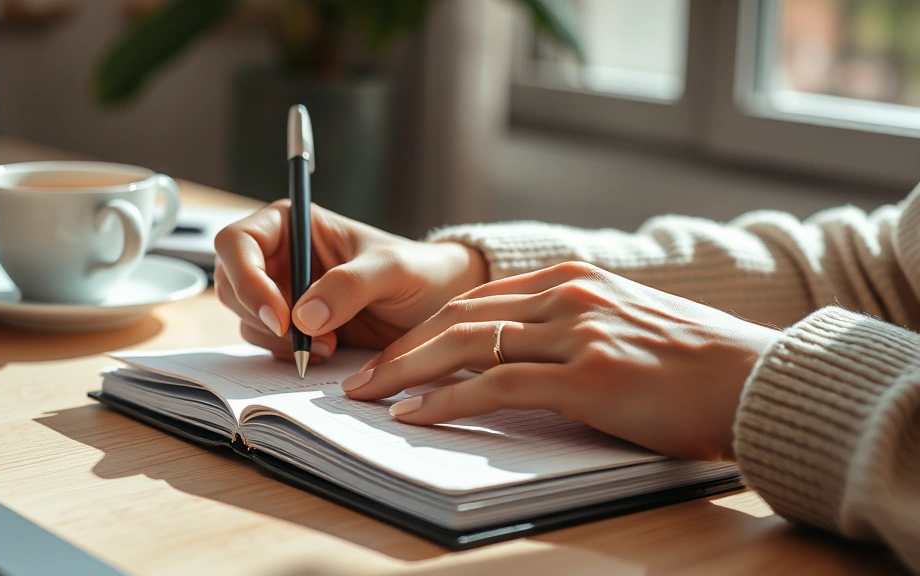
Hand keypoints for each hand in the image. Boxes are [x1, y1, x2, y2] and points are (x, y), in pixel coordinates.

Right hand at [214, 200, 487, 361]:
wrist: (437, 306)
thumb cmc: (418, 271)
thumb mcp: (391, 270)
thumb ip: (350, 285)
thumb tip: (303, 315)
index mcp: (290, 224)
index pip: (237, 243)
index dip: (247, 279)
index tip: (281, 316)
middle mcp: (278, 256)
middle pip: (231, 285)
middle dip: (262, 317)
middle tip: (305, 340)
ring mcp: (282, 293)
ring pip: (247, 319)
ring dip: (280, 340)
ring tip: (330, 345)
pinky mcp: (293, 327)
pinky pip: (269, 344)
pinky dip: (289, 354)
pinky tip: (327, 352)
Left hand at [342, 262, 780, 460]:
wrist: (757, 380)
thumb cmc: (694, 365)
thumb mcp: (623, 327)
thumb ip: (569, 332)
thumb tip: (514, 364)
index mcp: (573, 280)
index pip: (476, 301)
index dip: (424, 330)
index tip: (391, 355)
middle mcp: (568, 295)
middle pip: (458, 317)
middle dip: (400, 349)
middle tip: (359, 378)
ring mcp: (577, 330)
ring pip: (466, 344)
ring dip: (407, 373)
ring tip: (369, 396)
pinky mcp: (588, 374)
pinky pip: (497, 384)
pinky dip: (448, 401)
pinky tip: (416, 416)